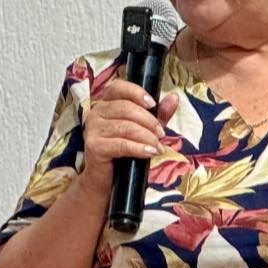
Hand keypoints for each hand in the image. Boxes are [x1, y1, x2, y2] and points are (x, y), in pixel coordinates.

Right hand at [80, 76, 178, 192]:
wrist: (107, 179)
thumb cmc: (125, 151)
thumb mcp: (146, 129)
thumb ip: (159, 114)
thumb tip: (174, 97)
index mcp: (106, 103)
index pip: (118, 87)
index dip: (136, 93)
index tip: (153, 104)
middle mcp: (96, 112)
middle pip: (125, 108)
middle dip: (149, 121)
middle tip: (161, 134)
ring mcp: (92, 129)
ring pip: (125, 126)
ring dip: (146, 136)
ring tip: (158, 146)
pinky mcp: (94, 146)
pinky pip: (121, 144)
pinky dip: (139, 148)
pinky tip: (150, 152)